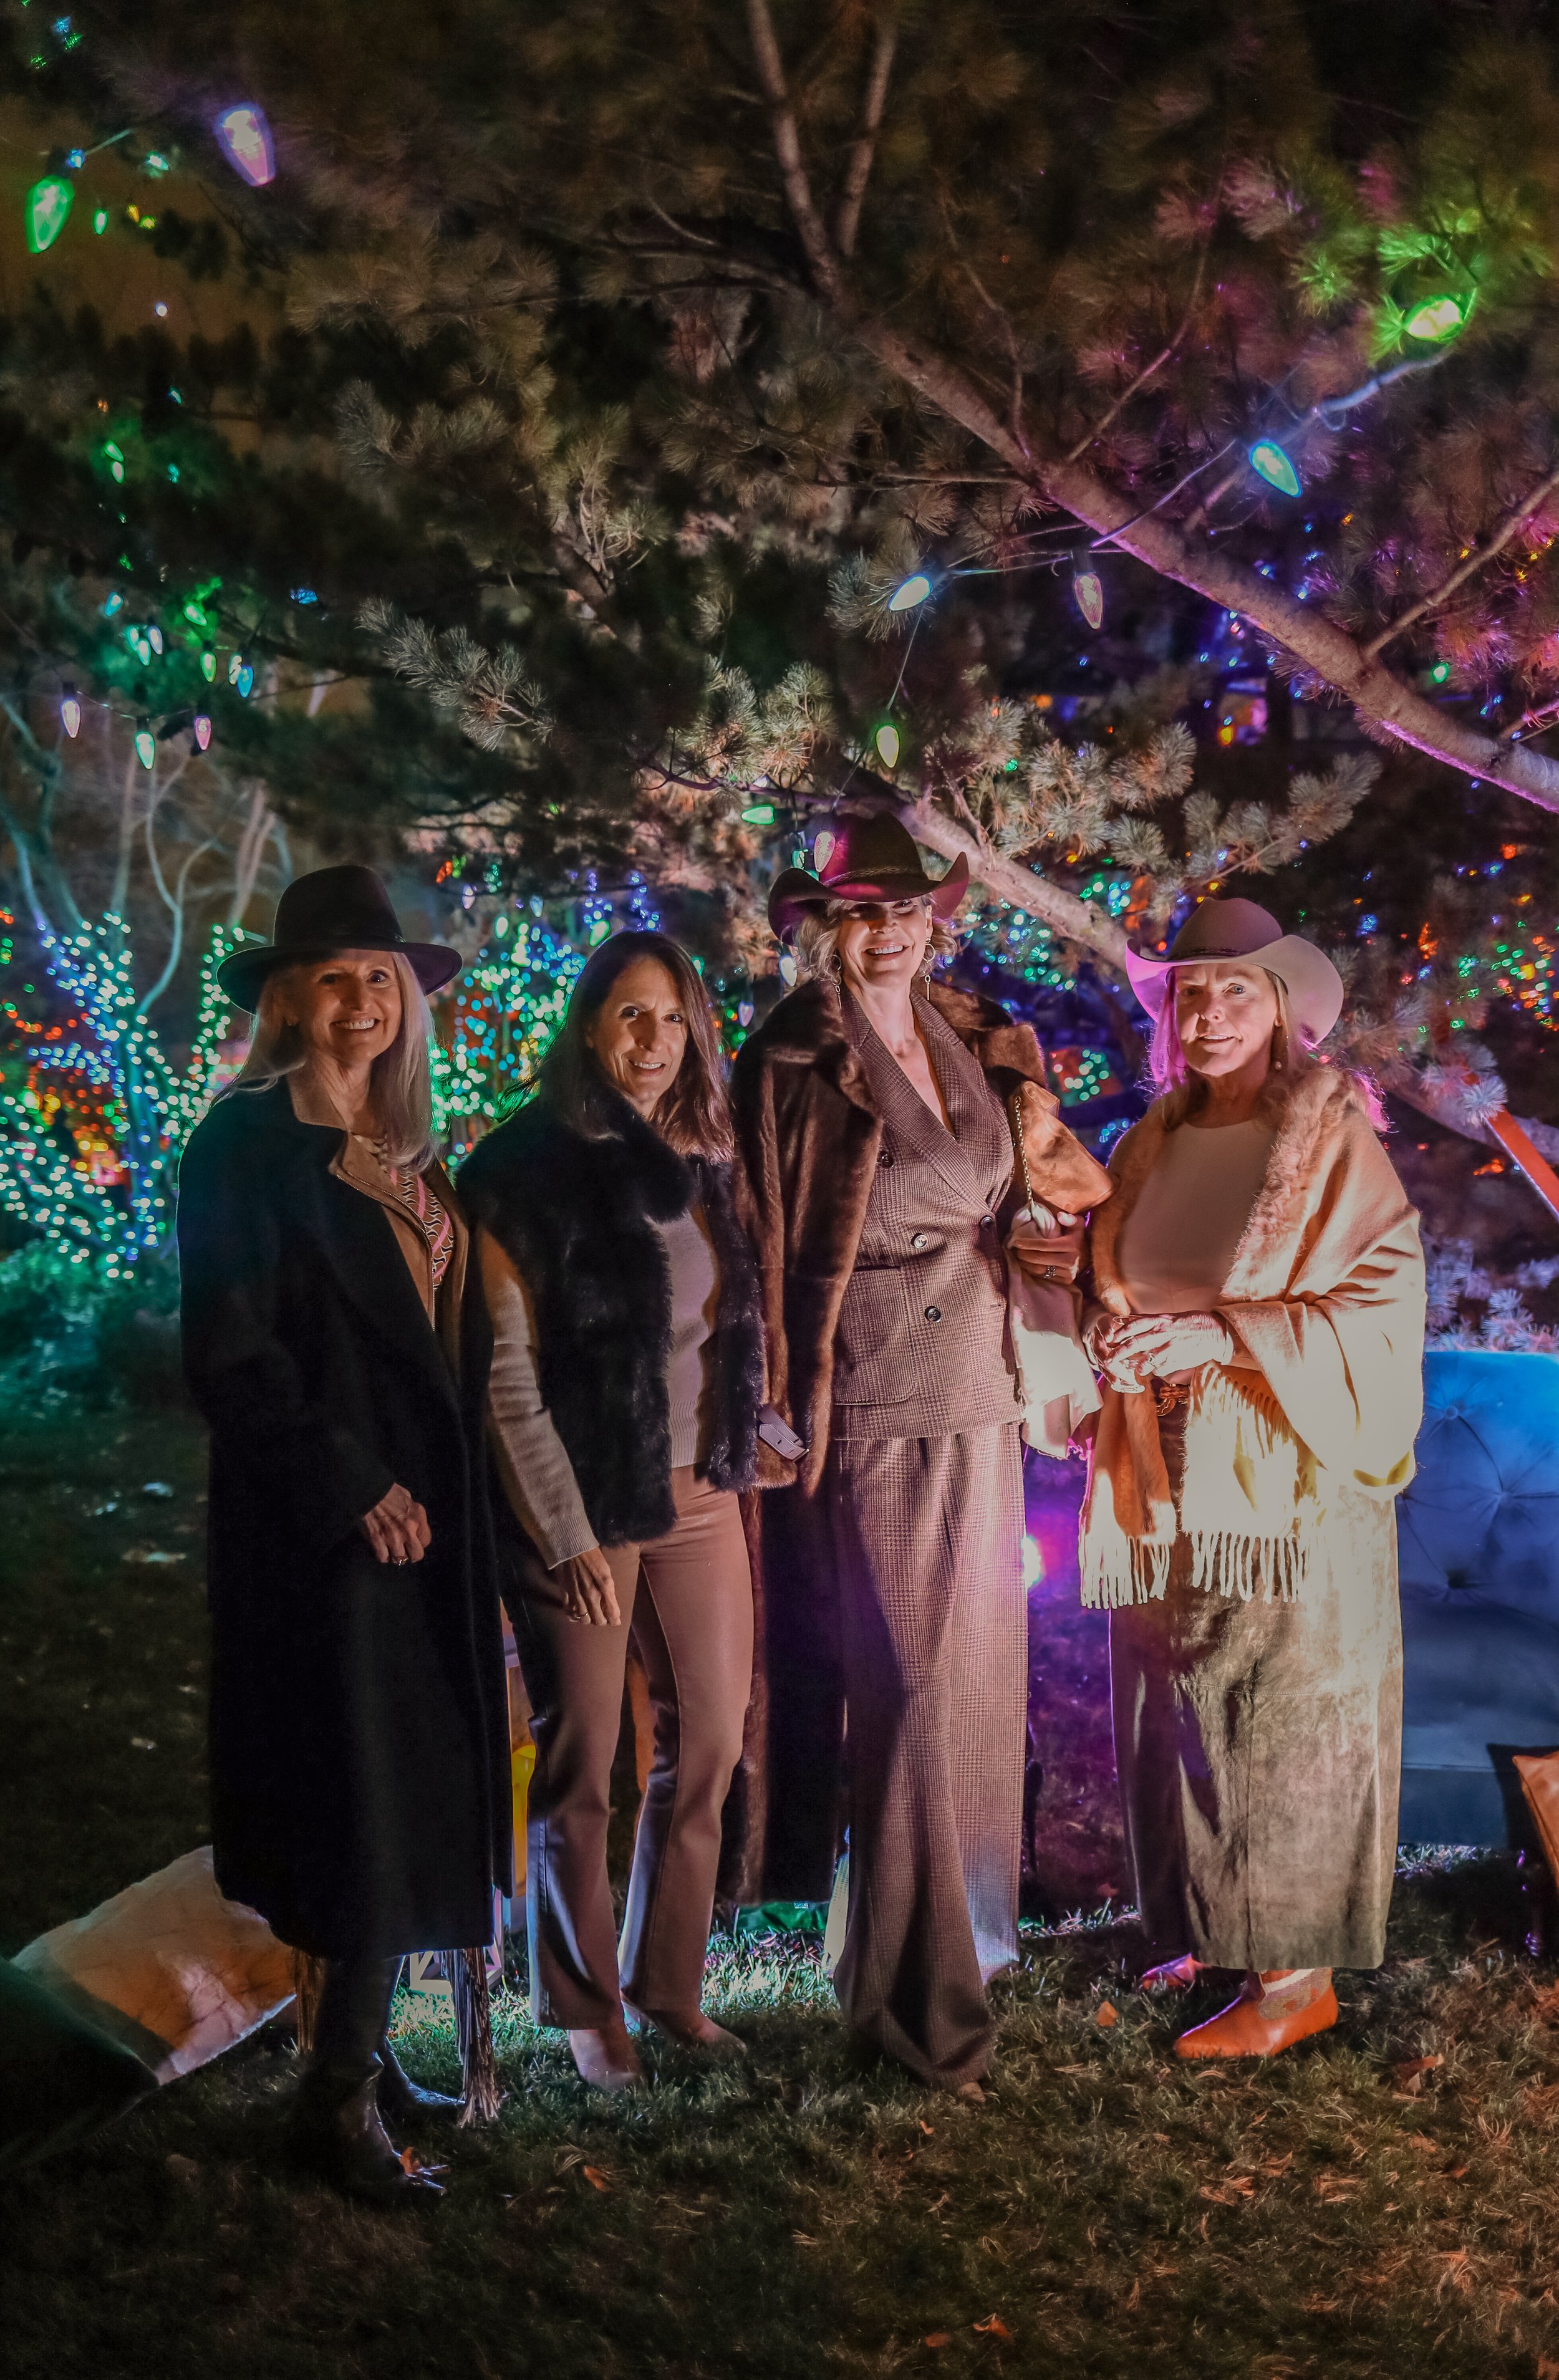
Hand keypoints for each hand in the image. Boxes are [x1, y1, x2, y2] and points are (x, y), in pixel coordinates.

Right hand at [360, 1482, 431, 1565]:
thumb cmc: (387, 1491)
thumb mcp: (407, 1497)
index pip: (426, 1540)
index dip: (420, 1543)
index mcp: (417, 1516)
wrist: (367, 1491)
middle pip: (416, 1555)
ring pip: (399, 1559)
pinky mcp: (377, 1541)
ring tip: (391, 1550)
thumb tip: (412, 1520)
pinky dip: (383, 1556)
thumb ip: (412, 1511)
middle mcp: (408, 1529)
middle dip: (411, 1554)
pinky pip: (383, 1558)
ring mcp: (393, 1537)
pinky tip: (381, 1549)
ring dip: (396, 1556)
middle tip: (404, 1550)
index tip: (413, 1541)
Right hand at [553, 1546, 621, 1626]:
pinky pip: (570, 1613)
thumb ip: (609, 1589)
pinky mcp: (566, 1595)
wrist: (572, 1548)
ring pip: (584, 1620)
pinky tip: (577, 1613)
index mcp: (605, 1587)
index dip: (615, 1620)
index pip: (612, 1614)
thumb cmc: (592, 1557)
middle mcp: (591, 1595)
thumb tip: (611, 1604)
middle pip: (599, 1620)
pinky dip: (574, 1616)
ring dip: (589, 1620)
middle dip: (603, 1621)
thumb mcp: (607, 1571)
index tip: (615, 1621)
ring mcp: (577, 1596)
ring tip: (590, 1615)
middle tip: (603, 1617)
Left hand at [1008, 1209, 1084, 1284]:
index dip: (1029, 1243)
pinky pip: (1043, 1277)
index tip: (1016, 1241)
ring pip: (1039, 1270)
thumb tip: (1060, 1215)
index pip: (1045, 1245)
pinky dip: (1032, 1271)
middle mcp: (1070, 1261)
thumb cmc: (1078, 1238)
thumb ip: (1070, 1218)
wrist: (1089, 1258)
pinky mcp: (1065, 1281)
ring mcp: (1067, 1273)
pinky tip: (1026, 1265)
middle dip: (1024, 1254)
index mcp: (1071, 1245)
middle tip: (1014, 1249)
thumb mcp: (1077, 1225)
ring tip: (1017, 1257)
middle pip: (1040, 1259)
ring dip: (1025, 1264)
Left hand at [1093, 1311, 1235, 1385]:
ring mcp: (1171, 1347)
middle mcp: (1164, 1332)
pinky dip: (1156, 1371)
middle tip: (1108, 1360)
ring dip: (1139, 1367)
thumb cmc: (1189, 1324)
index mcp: (1161, 1320)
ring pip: (1148, 1360)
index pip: (1136, 1324)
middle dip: (1120, 1353)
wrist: (1214, 1332)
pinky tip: (1156, 1371)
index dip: (1121, 1332)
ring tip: (1137, 1370)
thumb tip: (1130, 1324)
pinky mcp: (1178, 1359)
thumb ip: (1151, 1323)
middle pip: (1136, 1343)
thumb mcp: (1169, 1318)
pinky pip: (1161, 1369)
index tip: (1109, 1338)